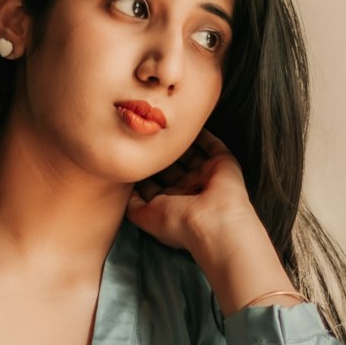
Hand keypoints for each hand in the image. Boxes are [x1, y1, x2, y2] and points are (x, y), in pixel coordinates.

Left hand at [125, 127, 257, 252]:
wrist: (212, 221)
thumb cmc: (177, 222)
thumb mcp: (144, 216)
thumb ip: (132, 204)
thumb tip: (122, 192)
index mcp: (171, 204)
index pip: (154, 185)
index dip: (143, 172)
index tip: (131, 156)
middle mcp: (188, 191)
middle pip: (171, 168)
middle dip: (159, 155)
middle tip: (145, 137)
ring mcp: (206, 177)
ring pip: (191, 155)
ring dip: (179, 144)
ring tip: (164, 128)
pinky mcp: (223, 164)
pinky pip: (212, 145)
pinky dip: (203, 135)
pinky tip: (190, 123)